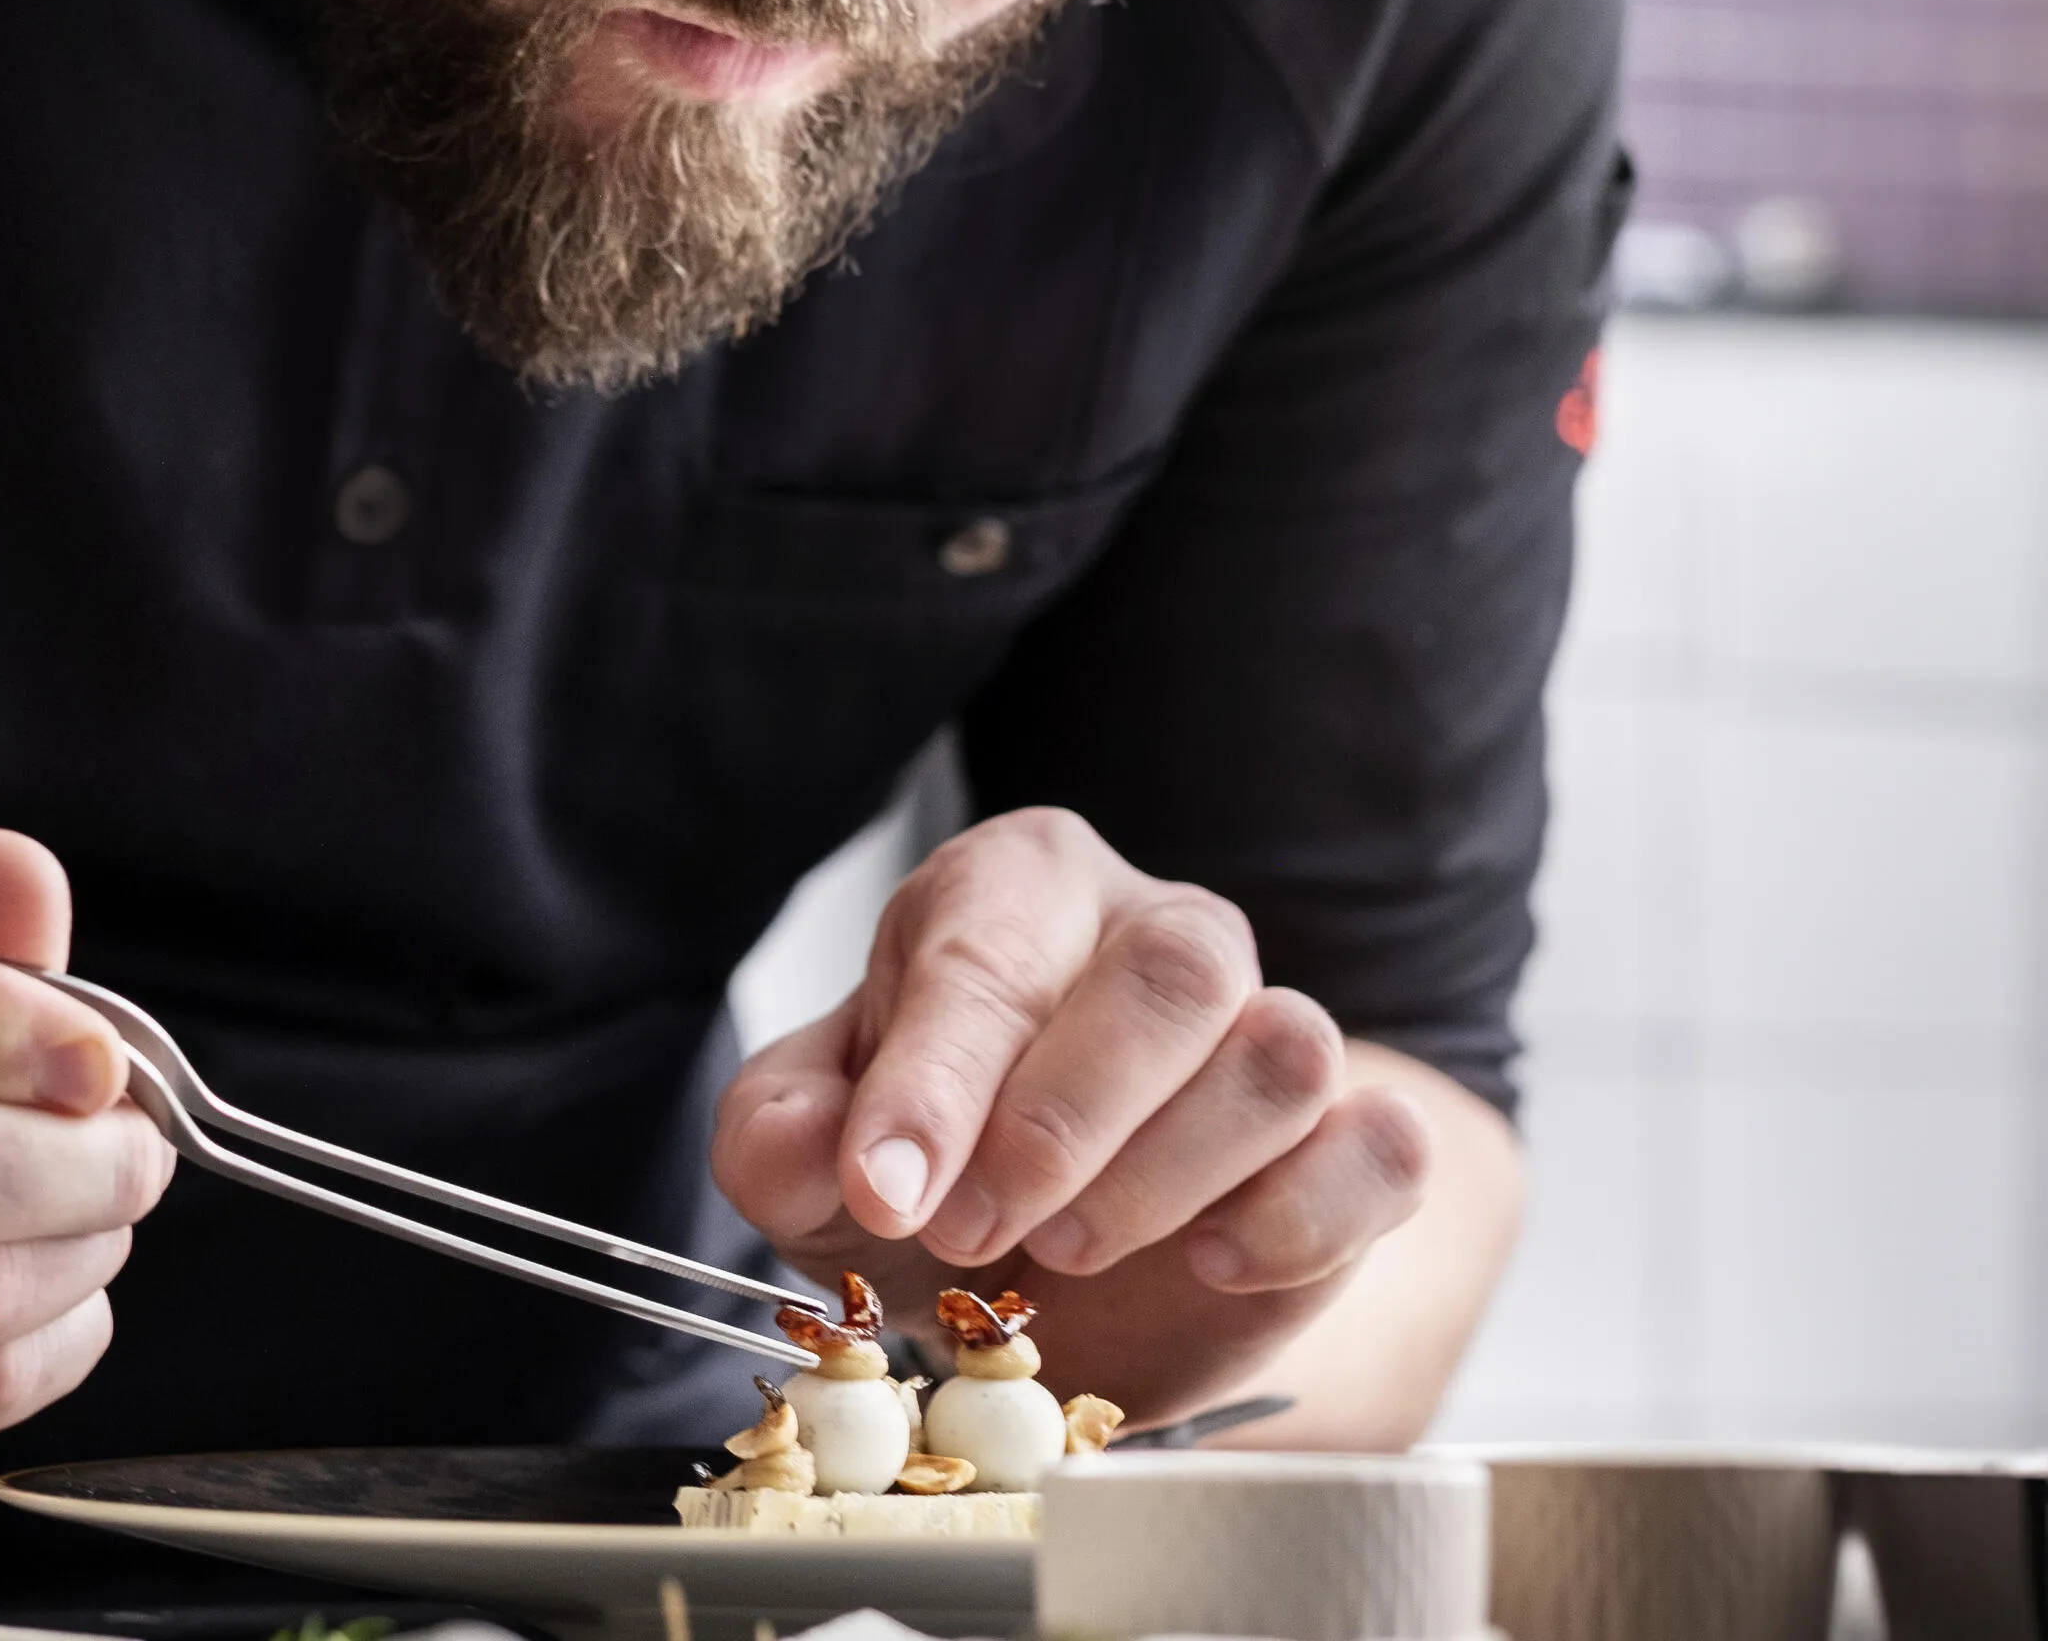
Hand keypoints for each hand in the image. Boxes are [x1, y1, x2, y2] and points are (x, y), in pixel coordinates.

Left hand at [711, 808, 1431, 1427]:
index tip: (887, 1186)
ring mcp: (1269, 1028)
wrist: (1046, 1279)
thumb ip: (782, 1137)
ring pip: (1283, 1050)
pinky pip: (1384, 1148)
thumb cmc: (930, 1170)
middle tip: (973, 1230)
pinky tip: (1211, 1261)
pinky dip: (1303, 1218)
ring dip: (1168, 1175)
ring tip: (1070, 1249)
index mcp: (1018, 886)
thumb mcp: (811, 1152)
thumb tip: (820, 1150)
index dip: (936, 1081)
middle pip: (1172, 971)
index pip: (992, 952)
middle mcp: (1157, 930)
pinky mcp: (1351, 1142)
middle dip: (1062, 1122)